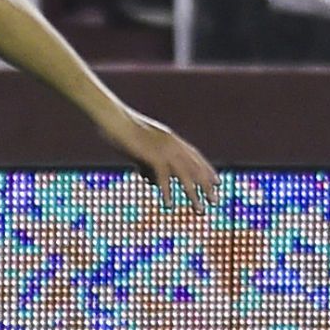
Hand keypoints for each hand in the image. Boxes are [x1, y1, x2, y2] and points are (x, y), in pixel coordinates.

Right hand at [99, 109, 219, 212]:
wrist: (113, 120)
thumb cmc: (121, 131)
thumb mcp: (139, 149)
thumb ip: (148, 165)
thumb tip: (153, 182)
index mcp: (171, 139)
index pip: (195, 157)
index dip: (206, 170)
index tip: (216, 183)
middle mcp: (173, 145)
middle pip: (195, 168)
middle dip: (206, 186)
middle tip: (215, 201)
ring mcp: (165, 150)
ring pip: (185, 176)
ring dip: (193, 195)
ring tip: (200, 210)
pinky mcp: (154, 156)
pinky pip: (164, 178)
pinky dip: (167, 192)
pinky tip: (168, 205)